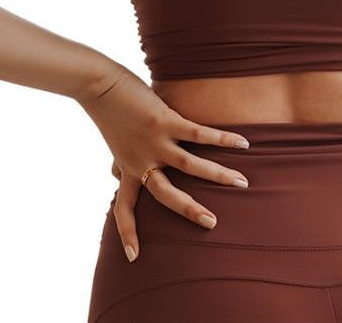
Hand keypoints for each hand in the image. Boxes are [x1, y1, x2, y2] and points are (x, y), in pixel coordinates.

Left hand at [77, 67, 250, 262]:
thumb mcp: (113, 143)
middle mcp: (142, 161)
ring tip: (243, 182)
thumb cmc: (109, 110)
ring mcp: (155, 143)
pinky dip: (222, 140)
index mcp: (128, 168)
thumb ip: (120, 161)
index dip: (128, 233)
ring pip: (190, 166)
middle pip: (166, 195)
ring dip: (218, 175)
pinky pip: (199, 134)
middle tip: (212, 223)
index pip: (124, 208)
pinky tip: (242, 143)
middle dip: (191, 210)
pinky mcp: (165, 121)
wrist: (99, 85)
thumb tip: (115, 175)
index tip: (133, 257)